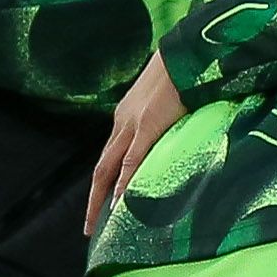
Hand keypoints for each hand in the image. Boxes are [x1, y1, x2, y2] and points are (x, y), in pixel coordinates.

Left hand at [87, 53, 186, 231]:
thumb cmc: (184, 69)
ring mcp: (132, 124)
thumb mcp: (170, 99)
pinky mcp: (148, 124)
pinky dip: (124, 182)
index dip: (104, 182)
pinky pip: (132, 160)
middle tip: (89, 227)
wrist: (186, 48)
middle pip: (101, 168)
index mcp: (127, 116)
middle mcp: (122, 122)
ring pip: (108, 168)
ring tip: (96, 224)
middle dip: (93, 199)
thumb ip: (168, 119)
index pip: (111, 157)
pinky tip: (118, 202)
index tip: (102, 204)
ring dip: (100, 198)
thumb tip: (177, 133)